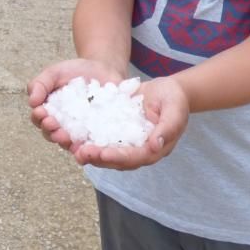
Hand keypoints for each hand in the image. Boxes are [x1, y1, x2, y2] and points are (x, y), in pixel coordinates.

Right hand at [27, 58, 124, 150]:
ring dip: (66, 142)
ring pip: (70, 143)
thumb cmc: (73, 72)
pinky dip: (89, 146)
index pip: (39, 120)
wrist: (101, 68)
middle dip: (51, 131)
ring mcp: (80, 131)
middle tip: (53, 124)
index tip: (41, 112)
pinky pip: (92, 143)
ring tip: (66, 136)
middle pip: (53, 135)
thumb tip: (32, 102)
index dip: (39, 118)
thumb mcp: (54, 73)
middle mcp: (62, 126)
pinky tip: (87, 144)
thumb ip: (40, 84)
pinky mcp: (97, 133)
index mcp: (48, 113)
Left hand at [71, 75, 188, 169]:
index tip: (102, 153)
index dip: (119, 156)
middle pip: (118, 160)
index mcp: (156, 149)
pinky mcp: (119, 133)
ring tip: (74, 149)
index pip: (136, 157)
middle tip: (81, 153)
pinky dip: (89, 140)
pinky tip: (74, 136)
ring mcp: (129, 143)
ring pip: (108, 153)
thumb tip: (155, 146)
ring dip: (91, 153)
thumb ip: (168, 127)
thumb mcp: (175, 109)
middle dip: (99, 158)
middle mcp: (140, 150)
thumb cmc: (174, 98)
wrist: (168, 89)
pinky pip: (103, 139)